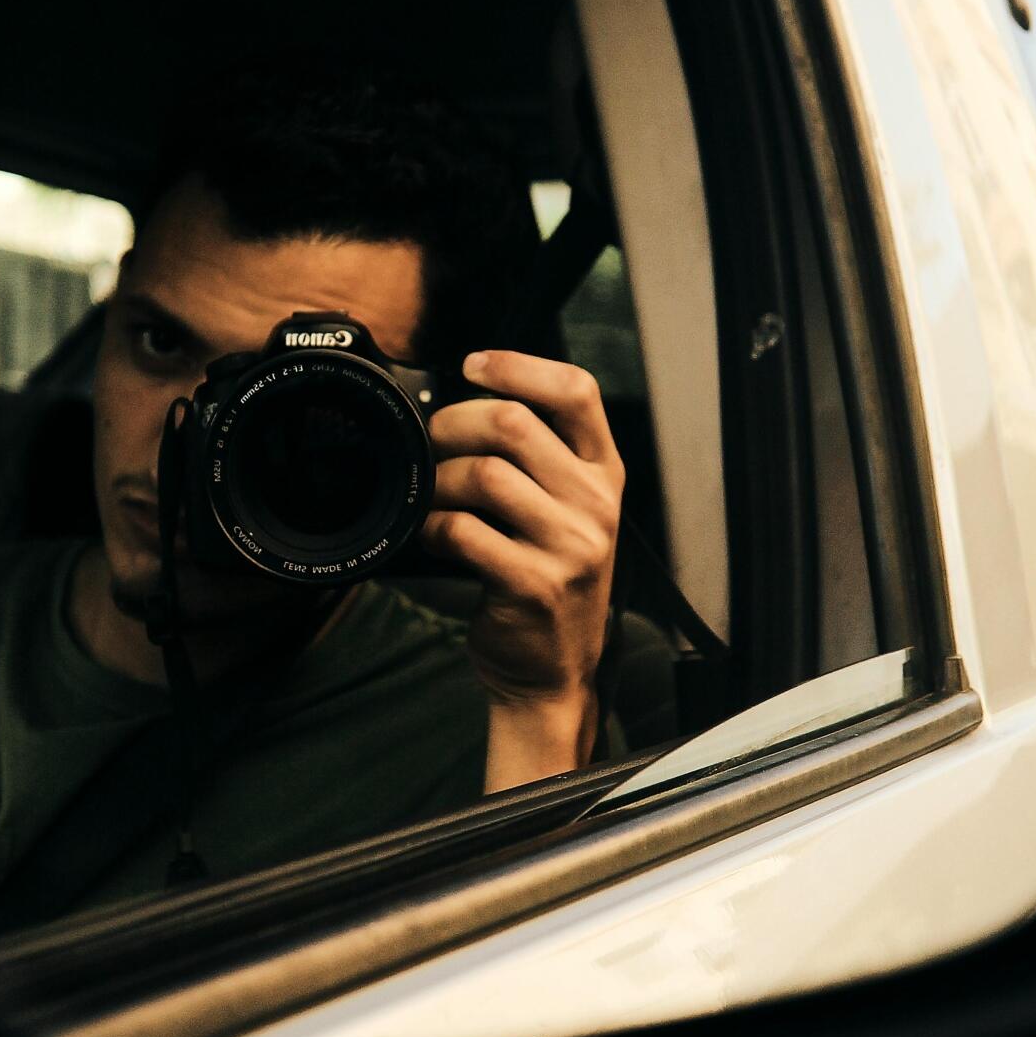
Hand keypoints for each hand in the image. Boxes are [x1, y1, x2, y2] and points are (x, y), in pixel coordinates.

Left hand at [421, 349, 623, 787]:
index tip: (474, 364)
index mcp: (604, 474)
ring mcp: (570, 546)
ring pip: (484, 474)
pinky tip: (433, 537)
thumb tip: (469, 403)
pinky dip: (433, 528)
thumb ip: (540, 460)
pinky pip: (464, 531)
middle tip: (431, 444)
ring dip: (439, 480)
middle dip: (454, 424)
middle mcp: (595, 504)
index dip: (519, 365)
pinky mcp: (534, 583)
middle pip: (513, 423)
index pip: (576, 392)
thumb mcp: (568, 513)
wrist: (552, 672)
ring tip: (431, 497)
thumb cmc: (550, 582)